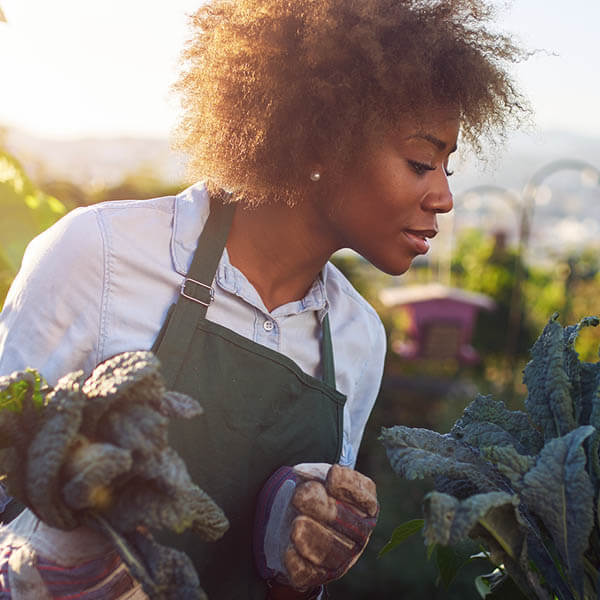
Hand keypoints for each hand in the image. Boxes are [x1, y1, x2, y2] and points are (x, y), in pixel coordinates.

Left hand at [255, 463, 378, 591]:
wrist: (290, 521)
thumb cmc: (312, 494)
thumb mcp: (314, 477)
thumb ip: (312, 474)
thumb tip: (303, 476)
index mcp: (365, 506)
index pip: (365, 497)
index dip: (349, 487)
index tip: (331, 475)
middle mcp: (358, 533)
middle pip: (347, 524)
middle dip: (322, 508)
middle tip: (300, 496)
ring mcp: (341, 557)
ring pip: (330, 552)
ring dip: (312, 538)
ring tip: (296, 525)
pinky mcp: (317, 574)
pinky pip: (308, 572)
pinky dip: (298, 562)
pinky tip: (289, 549)